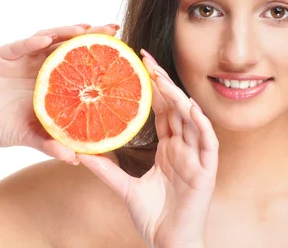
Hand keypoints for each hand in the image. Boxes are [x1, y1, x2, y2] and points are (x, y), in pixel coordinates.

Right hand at [0, 23, 119, 162]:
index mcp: (51, 78)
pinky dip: (31, 43)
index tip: (121, 43)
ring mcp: (20, 57)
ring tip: (83, 30)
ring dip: (64, 32)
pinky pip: (18, 46)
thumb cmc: (5, 130)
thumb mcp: (32, 137)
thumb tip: (76, 160)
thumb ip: (52, 144)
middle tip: (110, 28)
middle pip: (67, 43)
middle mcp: (38, 63)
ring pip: (46, 39)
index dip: (97, 50)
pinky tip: (45, 41)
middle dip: (89, 34)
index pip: (77, 60)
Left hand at [78, 49, 218, 247]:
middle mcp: (184, 147)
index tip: (139, 66)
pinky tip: (191, 108)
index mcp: (169, 148)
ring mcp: (196, 157)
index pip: (161, 111)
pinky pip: (207, 142)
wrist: (169, 244)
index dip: (152, 88)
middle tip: (146, 58)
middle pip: (175, 108)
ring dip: (178, 97)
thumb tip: (80, 153)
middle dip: (163, 82)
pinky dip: (201, 124)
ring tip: (162, 77)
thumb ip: (106, 170)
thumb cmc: (154, 217)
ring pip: (191, 120)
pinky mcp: (206, 170)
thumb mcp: (125, 188)